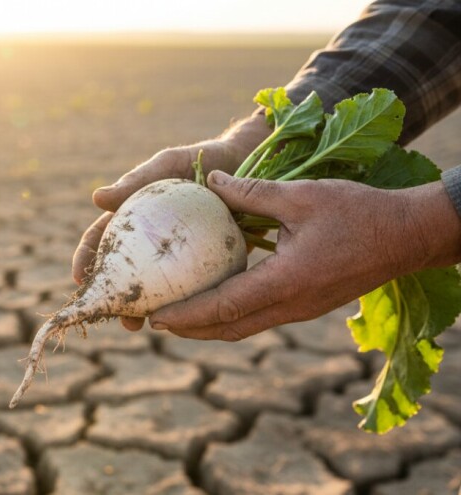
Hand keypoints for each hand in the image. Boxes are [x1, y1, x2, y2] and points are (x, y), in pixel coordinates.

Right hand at [72, 114, 271, 330]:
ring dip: (142, 307)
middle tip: (112, 311)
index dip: (87, 258)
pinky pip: (191, 290)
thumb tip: (97, 197)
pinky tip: (181, 318)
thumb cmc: (205, 159)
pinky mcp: (207, 267)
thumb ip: (138, 179)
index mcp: (135, 216)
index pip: (103, 238)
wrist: (252, 164)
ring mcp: (179, 256)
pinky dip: (182, 305)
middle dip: (113, 294)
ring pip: (154, 287)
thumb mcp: (170, 165)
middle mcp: (152, 240)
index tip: (80, 278)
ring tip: (138, 323)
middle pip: (124, 270)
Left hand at [148, 171, 460, 340]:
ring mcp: (300, 310)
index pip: (224, 307)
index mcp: (285, 282)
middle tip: (154, 321)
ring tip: (177, 317)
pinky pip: (260, 317)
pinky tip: (216, 300)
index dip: (187, 315)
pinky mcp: (307, 305)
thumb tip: (209, 180)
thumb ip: (251, 192)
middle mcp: (290, 305)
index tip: (156, 317)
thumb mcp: (301, 195)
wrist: (408, 236)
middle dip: (190, 329)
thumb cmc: (357, 212)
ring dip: (209, 326)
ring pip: (244, 327)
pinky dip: (231, 316)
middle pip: (228, 328)